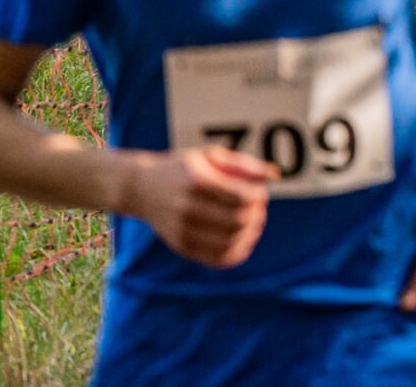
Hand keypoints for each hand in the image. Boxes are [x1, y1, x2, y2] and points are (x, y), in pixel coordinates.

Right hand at [118, 145, 273, 268]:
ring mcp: (182, 230)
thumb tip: (274, 176)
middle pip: (238, 221)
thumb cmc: (182, 168)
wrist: (141, 188)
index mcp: (198, 182)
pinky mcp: (180, 246)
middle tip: (257, 210)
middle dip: (256, 216)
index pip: (243, 197)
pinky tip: (242, 242)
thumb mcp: (209, 156)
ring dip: (250, 235)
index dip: (259, 197)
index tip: (258, 193)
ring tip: (252, 224)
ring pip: (230, 242)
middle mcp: (188, 208)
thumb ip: (243, 165)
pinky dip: (236, 253)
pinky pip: (215, 258)